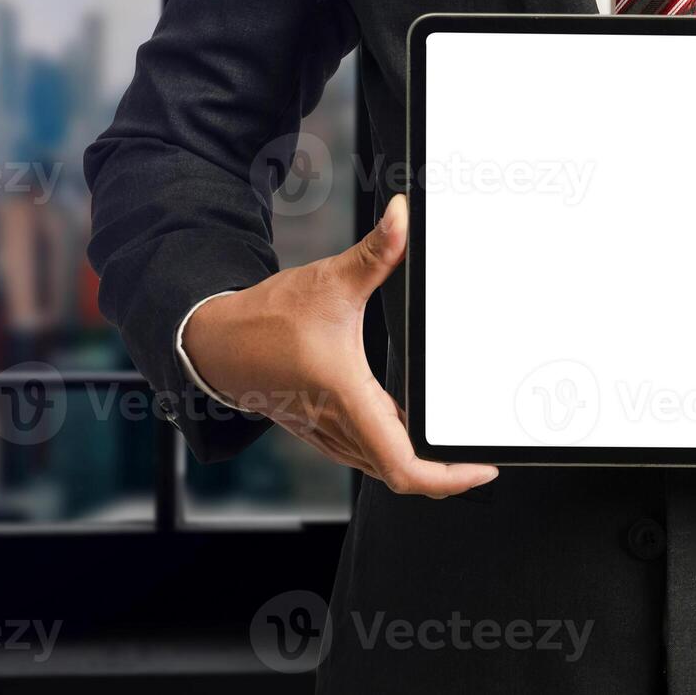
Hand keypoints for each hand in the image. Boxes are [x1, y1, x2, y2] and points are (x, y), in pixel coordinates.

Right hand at [183, 194, 497, 497]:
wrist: (214, 343)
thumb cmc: (265, 319)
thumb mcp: (329, 281)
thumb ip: (375, 252)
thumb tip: (402, 216)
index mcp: (346, 397)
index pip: (404, 464)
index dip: (448, 477)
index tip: (481, 468)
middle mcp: (338, 426)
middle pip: (402, 475)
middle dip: (446, 474)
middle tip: (480, 458)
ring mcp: (328, 434)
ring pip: (384, 468)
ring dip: (422, 466)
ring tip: (458, 450)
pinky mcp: (322, 431)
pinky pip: (367, 456)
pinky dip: (397, 454)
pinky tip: (415, 432)